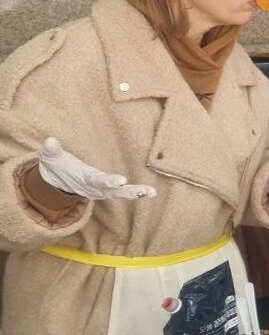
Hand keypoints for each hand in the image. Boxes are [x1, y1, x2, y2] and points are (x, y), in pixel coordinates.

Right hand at [38, 137, 155, 200]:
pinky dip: (135, 193)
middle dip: (128, 192)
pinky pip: (121, 192)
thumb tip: (50, 140)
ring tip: (152, 192)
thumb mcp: (51, 158)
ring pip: (120, 194)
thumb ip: (52, 150)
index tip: (121, 180)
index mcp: (85, 178)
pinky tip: (151, 192)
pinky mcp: (105, 190)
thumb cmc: (57, 165)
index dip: (109, 181)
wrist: (55, 182)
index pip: (98, 179)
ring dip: (136, 193)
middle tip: (144, 192)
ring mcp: (101, 190)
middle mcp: (95, 187)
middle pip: (113, 191)